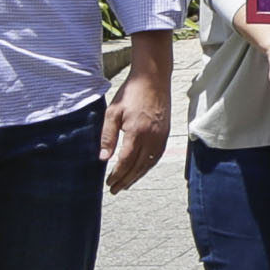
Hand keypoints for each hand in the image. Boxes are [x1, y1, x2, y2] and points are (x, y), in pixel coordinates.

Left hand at [101, 40, 173, 194]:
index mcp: (137, 133)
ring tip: (127, 184)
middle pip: (138, 167)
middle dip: (126, 180)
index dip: (117, 174)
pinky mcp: (166, 133)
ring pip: (149, 164)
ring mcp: (161, 136)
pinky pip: (157, 156)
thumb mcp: (112, 113)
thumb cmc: (132, 93)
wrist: (153, 79)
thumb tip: (103, 158)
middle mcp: (152, 138)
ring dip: (137, 176)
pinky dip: (148, 167)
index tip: (108, 182)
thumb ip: (108, 136)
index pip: (126, 161)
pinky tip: (141, 170)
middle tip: (115, 189)